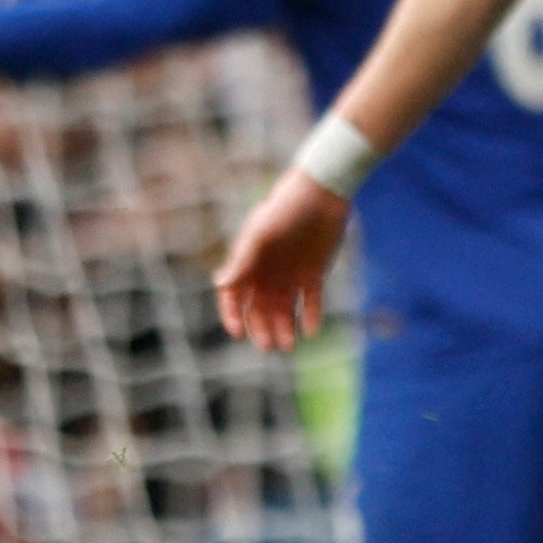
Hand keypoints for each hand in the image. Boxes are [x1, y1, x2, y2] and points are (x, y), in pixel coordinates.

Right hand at [213, 170, 351, 351]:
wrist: (322, 195)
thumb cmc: (285, 210)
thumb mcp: (261, 235)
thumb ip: (242, 260)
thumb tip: (221, 283)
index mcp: (248, 263)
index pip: (233, 295)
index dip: (232, 315)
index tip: (237, 334)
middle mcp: (267, 272)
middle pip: (259, 309)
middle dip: (261, 329)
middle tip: (269, 347)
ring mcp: (291, 275)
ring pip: (284, 310)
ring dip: (284, 328)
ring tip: (289, 345)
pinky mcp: (314, 275)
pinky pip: (311, 302)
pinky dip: (310, 317)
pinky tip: (310, 330)